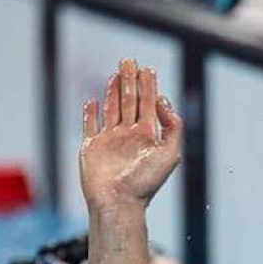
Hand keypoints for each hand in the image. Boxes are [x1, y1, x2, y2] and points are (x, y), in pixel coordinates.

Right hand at [79, 59, 182, 213]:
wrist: (118, 203)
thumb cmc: (145, 183)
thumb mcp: (170, 154)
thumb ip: (172, 127)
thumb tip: (164, 101)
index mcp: (147, 137)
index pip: (148, 105)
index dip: (149, 86)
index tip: (148, 69)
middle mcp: (128, 136)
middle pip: (130, 101)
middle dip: (131, 81)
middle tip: (130, 60)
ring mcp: (109, 141)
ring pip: (112, 109)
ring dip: (113, 90)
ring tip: (116, 72)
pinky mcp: (91, 148)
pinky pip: (90, 126)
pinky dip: (90, 114)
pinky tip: (93, 102)